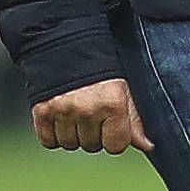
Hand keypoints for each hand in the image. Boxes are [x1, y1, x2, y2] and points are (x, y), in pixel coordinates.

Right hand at [33, 78, 152, 153]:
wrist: (66, 44)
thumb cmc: (100, 69)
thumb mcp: (124, 89)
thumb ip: (135, 120)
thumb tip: (148, 146)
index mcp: (112, 104)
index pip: (115, 146)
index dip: (114, 135)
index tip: (109, 120)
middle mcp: (87, 109)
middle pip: (92, 146)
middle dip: (93, 132)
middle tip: (90, 109)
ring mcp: (62, 111)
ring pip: (70, 144)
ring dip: (73, 133)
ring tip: (75, 110)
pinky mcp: (41, 111)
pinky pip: (49, 141)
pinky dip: (52, 133)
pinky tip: (59, 115)